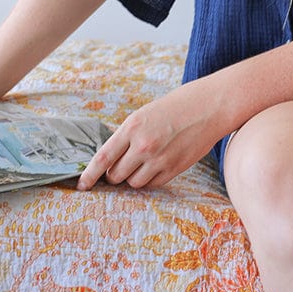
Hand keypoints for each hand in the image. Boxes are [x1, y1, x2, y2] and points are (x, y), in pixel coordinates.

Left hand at [76, 79, 219, 189]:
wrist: (210, 107)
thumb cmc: (176, 106)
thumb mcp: (145, 114)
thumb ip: (128, 135)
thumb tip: (111, 158)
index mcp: (132, 127)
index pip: (103, 158)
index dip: (89, 174)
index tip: (82, 185)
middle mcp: (143, 145)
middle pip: (115, 175)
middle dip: (114, 174)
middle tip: (123, 166)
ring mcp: (159, 159)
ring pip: (133, 183)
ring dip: (133, 177)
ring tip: (144, 162)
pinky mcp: (174, 169)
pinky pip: (152, 184)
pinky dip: (151, 178)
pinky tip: (158, 164)